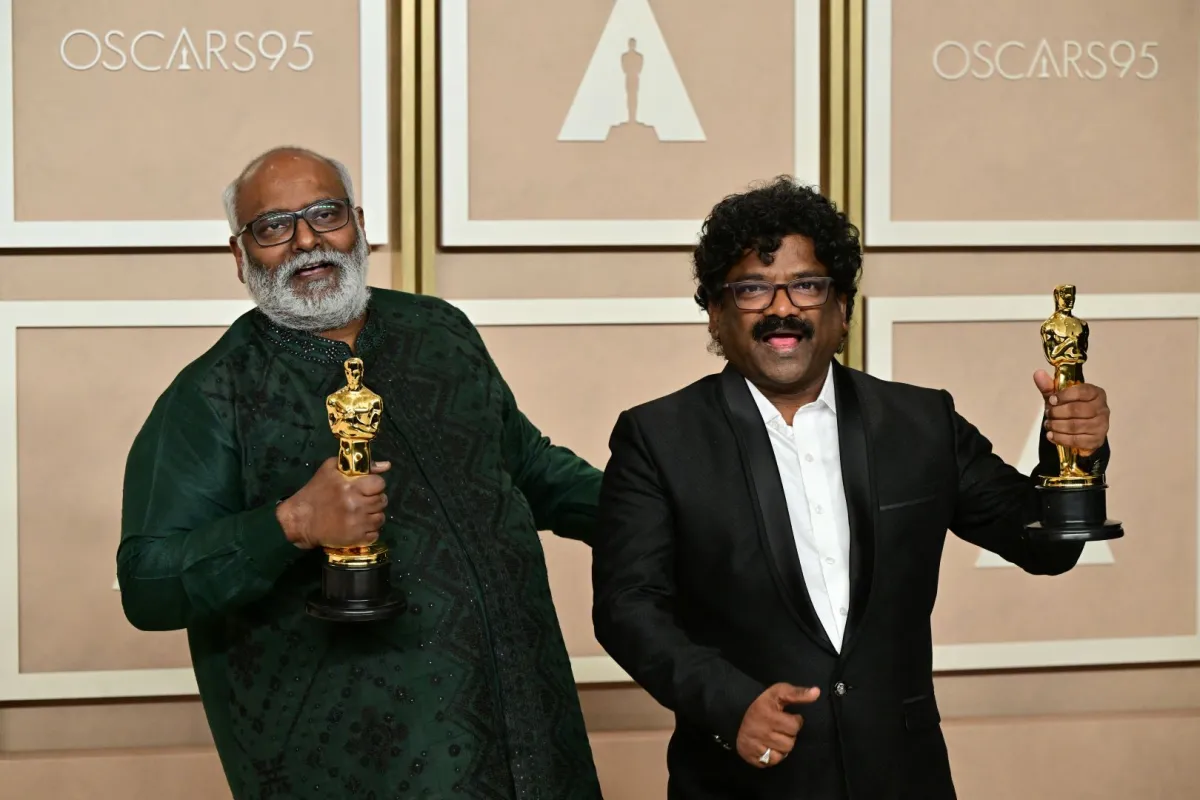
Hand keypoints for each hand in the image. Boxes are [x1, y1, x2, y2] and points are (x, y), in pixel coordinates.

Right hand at [276, 457, 390, 548]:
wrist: (300, 520)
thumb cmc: (315, 491)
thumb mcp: (331, 469)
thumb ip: (360, 465)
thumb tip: (386, 466)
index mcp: (351, 486)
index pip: (380, 484)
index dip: (375, 485)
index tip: (367, 488)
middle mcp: (356, 505)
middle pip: (382, 501)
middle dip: (375, 500)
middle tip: (363, 501)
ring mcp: (357, 523)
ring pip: (380, 518)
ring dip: (373, 515)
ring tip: (361, 514)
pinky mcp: (356, 539)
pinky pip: (375, 534)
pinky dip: (369, 531)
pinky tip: (358, 526)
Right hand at [736, 683, 819, 767]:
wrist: (736, 713)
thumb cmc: (762, 704)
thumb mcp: (779, 692)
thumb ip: (798, 693)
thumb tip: (816, 692)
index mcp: (767, 714)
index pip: (794, 726)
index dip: (794, 721)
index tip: (786, 716)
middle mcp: (760, 731)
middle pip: (790, 743)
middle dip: (788, 735)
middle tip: (780, 728)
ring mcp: (754, 746)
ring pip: (782, 754)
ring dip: (782, 746)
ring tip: (775, 736)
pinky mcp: (751, 756)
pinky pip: (772, 762)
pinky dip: (773, 756)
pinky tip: (769, 746)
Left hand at [1033, 370, 1108, 455]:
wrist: (1081, 431)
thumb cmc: (1070, 409)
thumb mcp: (1059, 397)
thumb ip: (1049, 386)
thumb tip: (1038, 373)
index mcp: (1096, 393)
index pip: (1082, 391)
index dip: (1064, 395)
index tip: (1051, 400)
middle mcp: (1102, 408)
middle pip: (1077, 410)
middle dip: (1057, 413)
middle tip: (1048, 414)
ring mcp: (1101, 425)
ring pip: (1075, 426)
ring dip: (1056, 426)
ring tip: (1048, 424)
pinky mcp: (1096, 440)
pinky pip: (1076, 440)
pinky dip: (1060, 438)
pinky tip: (1051, 435)